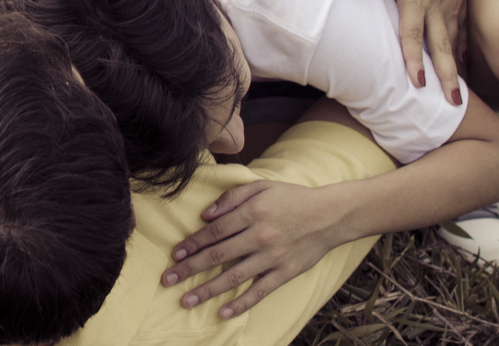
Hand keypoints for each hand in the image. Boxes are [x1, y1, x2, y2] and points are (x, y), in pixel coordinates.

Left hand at [162, 181, 347, 318]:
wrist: (330, 214)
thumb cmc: (292, 198)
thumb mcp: (261, 187)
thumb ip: (231, 198)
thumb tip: (205, 215)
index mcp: (251, 213)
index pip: (214, 232)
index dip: (192, 244)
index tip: (174, 255)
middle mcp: (259, 236)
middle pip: (217, 256)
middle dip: (189, 269)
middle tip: (167, 280)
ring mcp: (272, 257)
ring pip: (233, 277)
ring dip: (207, 290)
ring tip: (186, 300)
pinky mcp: (285, 272)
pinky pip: (260, 291)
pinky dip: (241, 303)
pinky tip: (223, 312)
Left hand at [342, 0, 475, 103]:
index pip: (414, 34)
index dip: (414, 59)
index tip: (416, 83)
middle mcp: (438, 1)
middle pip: (441, 45)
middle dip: (446, 75)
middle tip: (453, 104)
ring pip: (453, 38)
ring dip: (456, 65)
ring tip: (459, 91)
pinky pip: (462, 24)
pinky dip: (463, 44)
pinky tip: (464, 58)